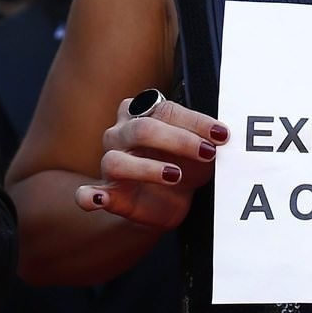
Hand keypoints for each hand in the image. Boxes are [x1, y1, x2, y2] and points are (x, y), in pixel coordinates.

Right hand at [75, 96, 228, 233]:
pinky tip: (98, 199)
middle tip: (206, 153)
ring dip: (147, 169)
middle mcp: (121, 133)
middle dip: (178, 140)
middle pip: (142, 129)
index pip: (166, 110)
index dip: (195, 122)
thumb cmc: (184, 164)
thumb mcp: (200, 149)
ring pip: (116, 160)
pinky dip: (90, 196)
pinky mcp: (108, 194)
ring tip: (175, 176)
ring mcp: (110, 163)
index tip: (221, 135)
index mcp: (142, 112)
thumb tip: (222, 135)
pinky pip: (89, 193)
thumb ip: (206, 138)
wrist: (170, 202)